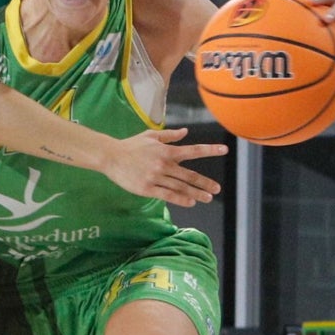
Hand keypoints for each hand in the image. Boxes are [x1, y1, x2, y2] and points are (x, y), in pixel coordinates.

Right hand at [104, 128, 227, 207]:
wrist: (111, 157)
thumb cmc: (131, 146)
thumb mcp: (151, 136)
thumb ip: (170, 136)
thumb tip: (186, 132)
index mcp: (166, 151)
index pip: (193, 150)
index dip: (210, 150)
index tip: (224, 150)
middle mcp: (163, 164)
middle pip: (189, 175)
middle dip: (204, 182)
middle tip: (216, 189)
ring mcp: (155, 177)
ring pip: (180, 187)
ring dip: (196, 193)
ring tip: (207, 198)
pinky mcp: (147, 188)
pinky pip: (167, 195)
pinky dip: (180, 199)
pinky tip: (190, 202)